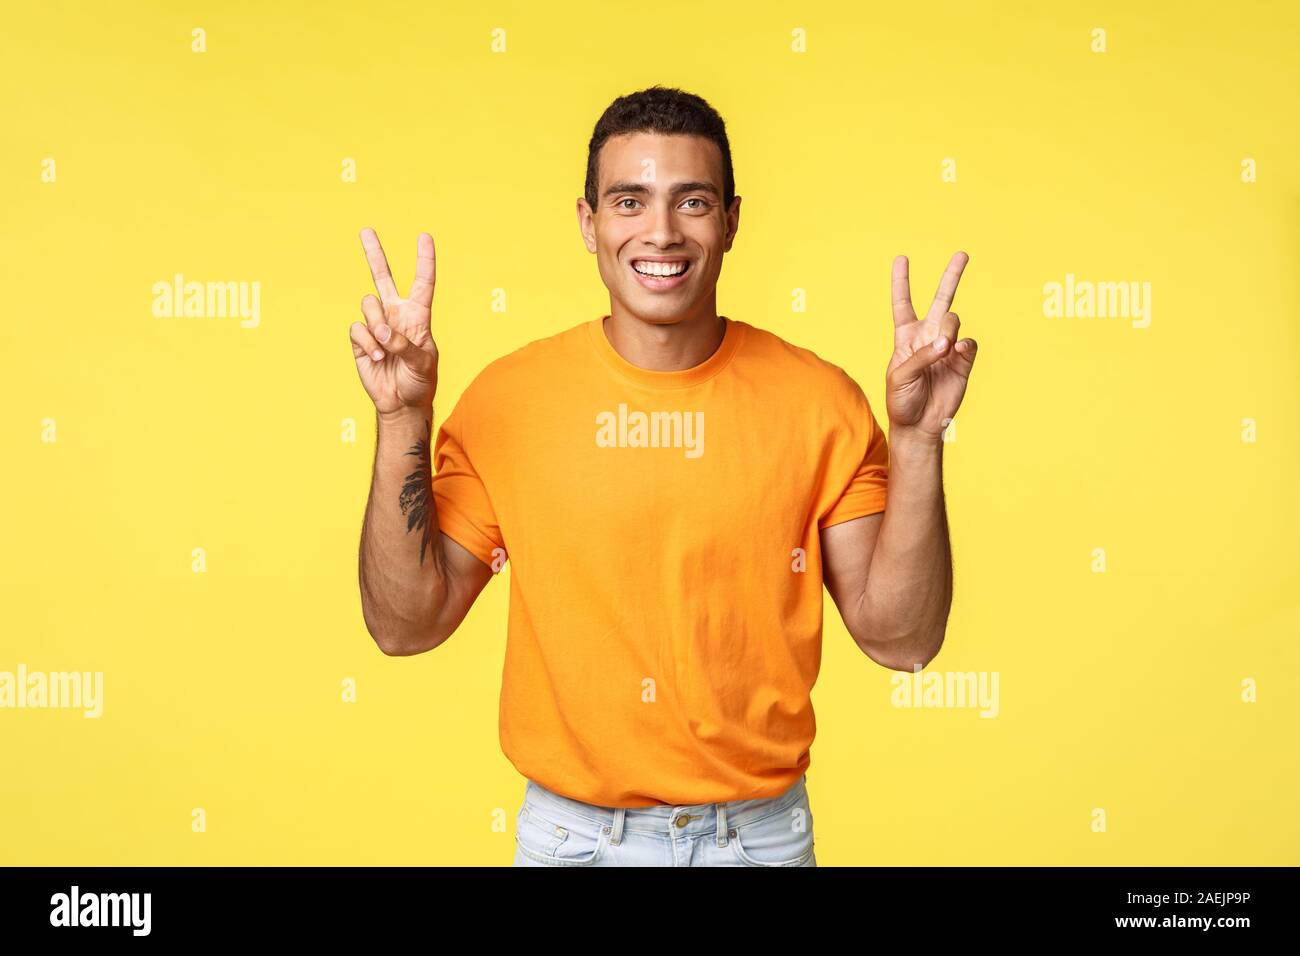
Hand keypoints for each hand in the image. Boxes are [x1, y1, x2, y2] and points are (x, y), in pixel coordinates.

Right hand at [349, 228, 438, 416]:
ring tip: (385, 347)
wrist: (401, 403)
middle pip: (383, 278)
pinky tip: (376, 356)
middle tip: (366, 230)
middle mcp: (396, 315)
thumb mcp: (423, 363)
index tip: (425, 237)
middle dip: (374, 254)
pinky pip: (358, 328)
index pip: (423, 283)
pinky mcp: (360, 339)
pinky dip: (367, 342)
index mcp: (418, 316)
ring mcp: (377, 325)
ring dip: (377, 324)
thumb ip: (406, 345)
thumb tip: (384, 333)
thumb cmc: (420, 382)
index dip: (424, 260)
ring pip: (369, 304)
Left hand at [885, 251, 978, 442]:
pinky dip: (964, 344)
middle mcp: (928, 336)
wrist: (919, 425)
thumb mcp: (899, 377)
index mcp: (905, 336)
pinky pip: (969, 344)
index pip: (902, 303)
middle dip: (952, 276)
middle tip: (962, 254)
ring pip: (954, 320)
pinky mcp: (963, 360)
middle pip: (941, 299)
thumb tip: (946, 342)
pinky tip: (957, 351)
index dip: (901, 281)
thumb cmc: (902, 400)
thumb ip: (920, 356)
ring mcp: (947, 347)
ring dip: (948, 328)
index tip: (902, 258)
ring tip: (943, 347)